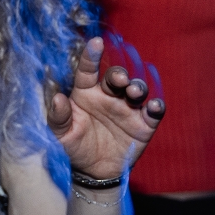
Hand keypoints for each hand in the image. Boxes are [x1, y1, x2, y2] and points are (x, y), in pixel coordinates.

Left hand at [47, 34, 165, 182]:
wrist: (94, 173)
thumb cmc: (75, 147)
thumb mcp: (60, 135)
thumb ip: (58, 117)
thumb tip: (57, 98)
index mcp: (86, 93)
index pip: (88, 70)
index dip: (92, 55)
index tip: (96, 42)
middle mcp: (108, 96)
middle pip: (117, 77)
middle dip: (120, 75)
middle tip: (120, 80)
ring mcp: (127, 109)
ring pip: (137, 90)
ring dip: (138, 87)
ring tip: (134, 92)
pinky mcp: (144, 124)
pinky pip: (153, 112)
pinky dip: (157, 107)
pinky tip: (155, 106)